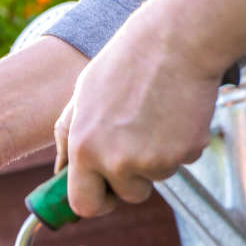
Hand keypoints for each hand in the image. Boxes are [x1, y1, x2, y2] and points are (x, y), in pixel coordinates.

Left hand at [53, 20, 219, 216]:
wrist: (175, 41)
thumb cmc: (124, 65)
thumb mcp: (81, 98)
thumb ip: (68, 139)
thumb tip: (60, 173)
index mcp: (84, 148)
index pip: (84, 204)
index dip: (96, 202)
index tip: (104, 195)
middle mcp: (116, 161)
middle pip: (127, 196)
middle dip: (131, 181)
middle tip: (136, 144)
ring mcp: (153, 160)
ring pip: (156, 177)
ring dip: (156, 157)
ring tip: (153, 116)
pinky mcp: (185, 152)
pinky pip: (181, 161)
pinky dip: (179, 144)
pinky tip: (174, 113)